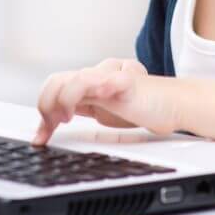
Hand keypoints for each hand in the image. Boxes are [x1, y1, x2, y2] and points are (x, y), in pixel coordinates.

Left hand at [32, 58, 177, 145]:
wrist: (173, 104)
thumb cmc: (140, 106)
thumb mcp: (102, 112)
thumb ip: (79, 111)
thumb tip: (50, 126)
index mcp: (86, 84)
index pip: (53, 88)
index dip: (42, 110)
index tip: (40, 138)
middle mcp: (95, 76)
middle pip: (57, 81)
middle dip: (45, 106)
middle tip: (49, 130)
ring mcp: (110, 77)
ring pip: (75, 79)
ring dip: (62, 100)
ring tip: (64, 118)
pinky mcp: (127, 82)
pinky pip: (106, 79)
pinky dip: (94, 87)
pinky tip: (92, 98)